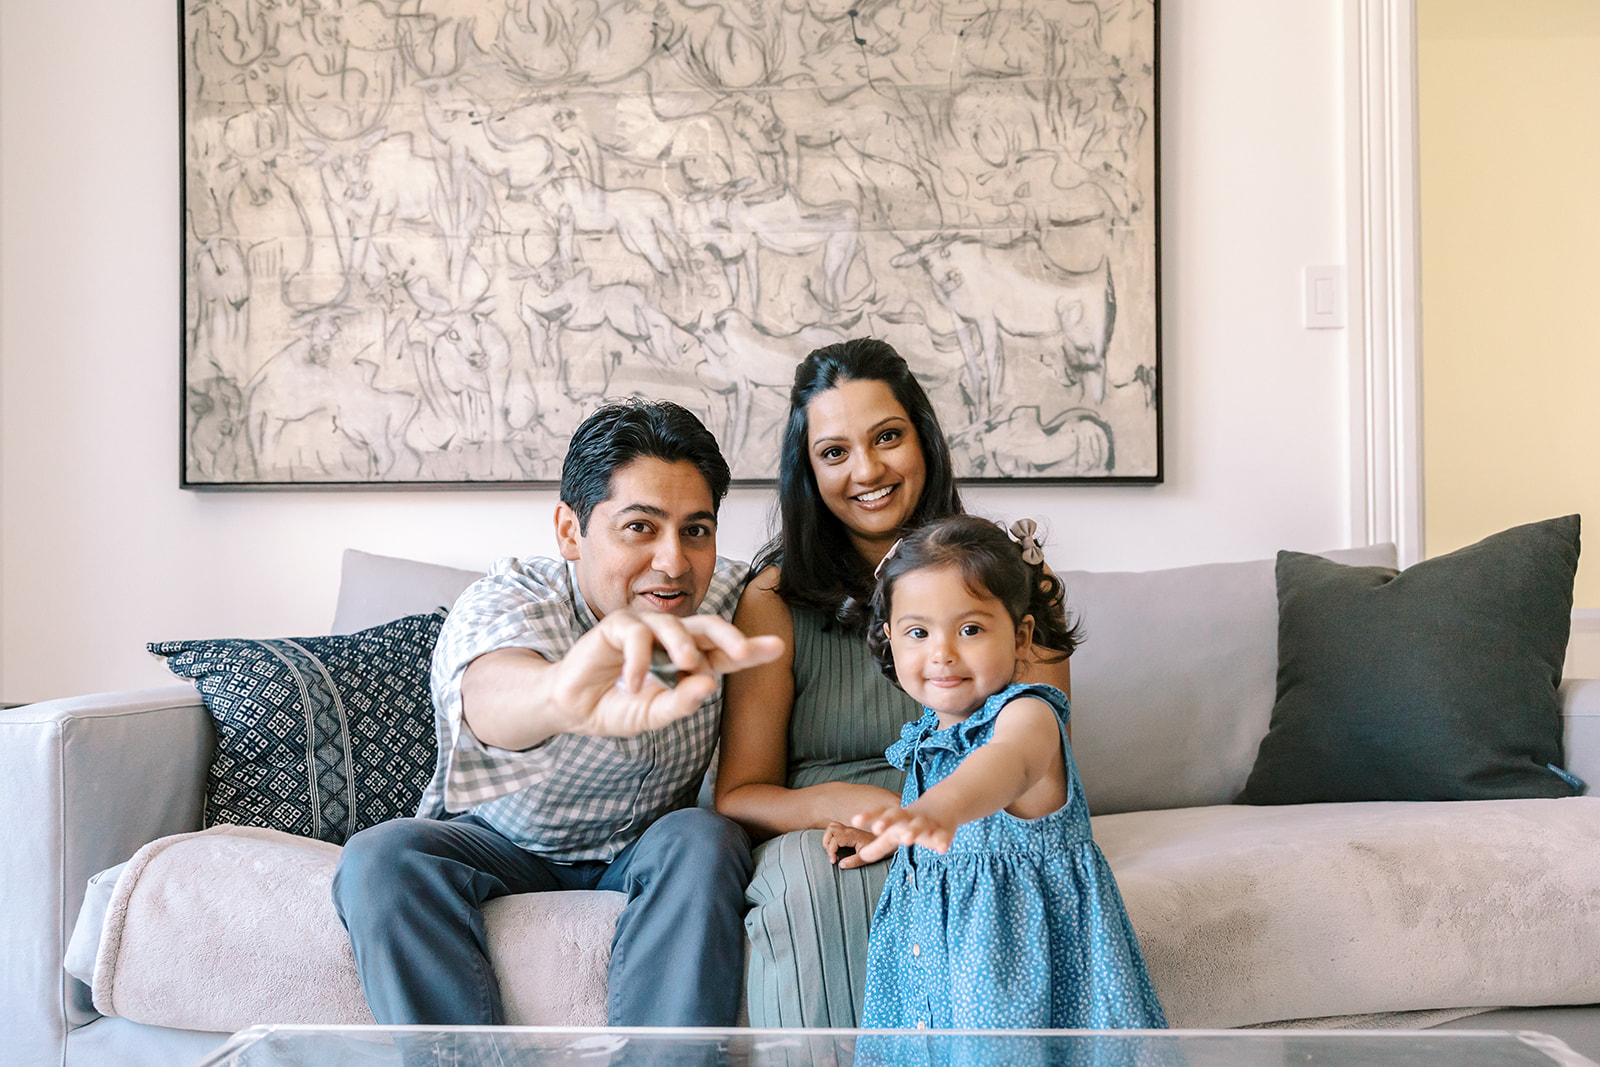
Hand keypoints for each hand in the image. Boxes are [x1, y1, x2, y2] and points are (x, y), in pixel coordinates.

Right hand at [556, 610, 783, 737]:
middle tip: (745, 650)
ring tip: (687, 666)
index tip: (778, 647)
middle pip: (708, 626)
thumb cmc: (617, 707)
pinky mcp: (618, 625)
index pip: (724, 653)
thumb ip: (680, 704)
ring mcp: (646, 628)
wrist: (573, 708)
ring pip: (673, 625)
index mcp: (688, 660)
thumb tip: (709, 686)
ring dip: (683, 645)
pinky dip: (638, 661)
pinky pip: (636, 635)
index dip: (751, 649)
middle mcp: (672, 639)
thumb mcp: (653, 715)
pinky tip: (630, 685)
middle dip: (729, 635)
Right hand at [822, 821, 880, 868]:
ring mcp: (849, 829)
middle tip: (831, 855)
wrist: (885, 840)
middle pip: (831, 829)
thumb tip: (840, 864)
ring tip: (831, 850)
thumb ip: (853, 861)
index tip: (833, 861)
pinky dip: (831, 836)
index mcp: (852, 835)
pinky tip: (835, 846)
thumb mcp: (866, 858)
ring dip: (828, 838)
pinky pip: (836, 828)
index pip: (835, 839)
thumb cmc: (876, 848)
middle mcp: (849, 830)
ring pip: (832, 827)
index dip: (831, 851)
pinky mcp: (849, 830)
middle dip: (827, 843)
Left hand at [849, 805, 957, 863]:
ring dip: (912, 831)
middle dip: (887, 821)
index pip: (880, 814)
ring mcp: (928, 823)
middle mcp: (910, 817)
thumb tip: (862, 856)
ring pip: (919, 826)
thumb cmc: (913, 822)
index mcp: (898, 816)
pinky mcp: (944, 831)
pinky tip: (941, 849)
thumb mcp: (896, 831)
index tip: (854, 820)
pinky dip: (942, 841)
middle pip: (897, 816)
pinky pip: (943, 836)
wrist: (945, 805)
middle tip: (876, 828)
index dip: (868, 817)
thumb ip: (879, 844)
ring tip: (906, 839)